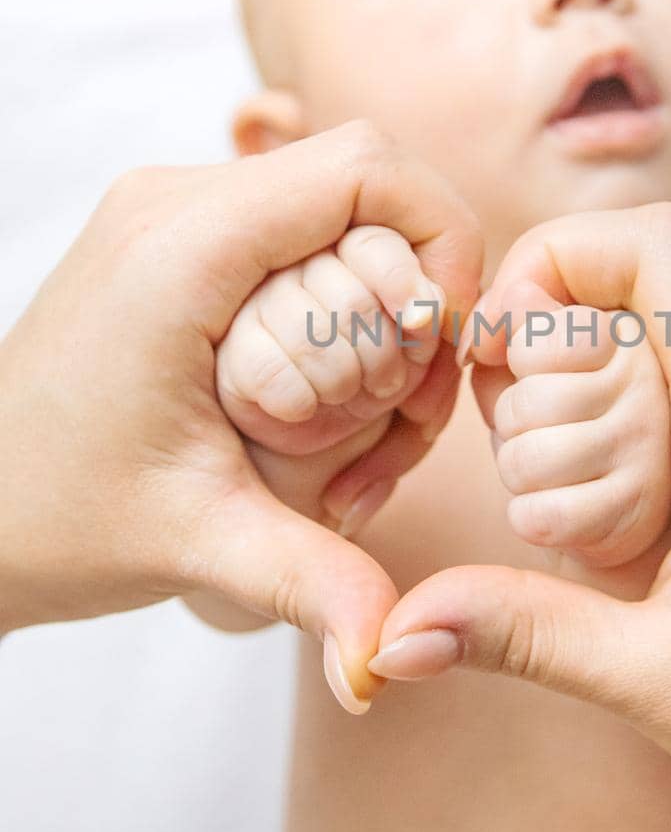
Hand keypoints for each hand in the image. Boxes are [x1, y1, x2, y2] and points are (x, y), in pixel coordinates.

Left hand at [0, 121, 481, 710]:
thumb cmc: (61, 516)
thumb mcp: (200, 544)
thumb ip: (312, 583)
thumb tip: (388, 664)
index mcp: (182, 248)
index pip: (365, 167)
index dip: (445, 237)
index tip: (448, 341)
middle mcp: (175, 201)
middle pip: (367, 181)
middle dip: (425, 279)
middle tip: (417, 400)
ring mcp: (172, 210)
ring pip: (339, 202)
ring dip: (387, 292)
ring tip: (376, 411)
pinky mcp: (176, 235)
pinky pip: (298, 226)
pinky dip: (344, 290)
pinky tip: (333, 386)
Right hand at [217, 224, 445, 455]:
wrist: (317, 433)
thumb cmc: (375, 382)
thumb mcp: (420, 353)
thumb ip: (434, 324)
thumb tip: (428, 312)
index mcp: (347, 251)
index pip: (377, 244)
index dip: (406, 285)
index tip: (419, 324)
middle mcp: (296, 268)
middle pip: (352, 301)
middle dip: (383, 356)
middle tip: (385, 382)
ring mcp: (256, 306)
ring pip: (313, 337)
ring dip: (345, 383)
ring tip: (346, 394)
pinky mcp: (231, 353)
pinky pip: (272, 372)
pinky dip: (302, 402)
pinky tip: (306, 406)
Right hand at [369, 204, 670, 831]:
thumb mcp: (653, 681)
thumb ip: (518, 632)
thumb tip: (390, 636)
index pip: (659, 246)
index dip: (555, 259)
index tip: (493, 347)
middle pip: (655, 277)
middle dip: (558, 327)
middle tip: (508, 430)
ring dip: (597, 370)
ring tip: (557, 479)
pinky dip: (639, 405)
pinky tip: (616, 505)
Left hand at [472, 278, 670, 570]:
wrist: (622, 506)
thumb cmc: (567, 420)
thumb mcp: (536, 359)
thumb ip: (510, 325)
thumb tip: (487, 332)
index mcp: (625, 334)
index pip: (534, 338)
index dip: (515, 360)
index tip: (533, 369)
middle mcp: (648, 387)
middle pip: (523, 404)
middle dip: (511, 425)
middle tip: (544, 430)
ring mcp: (646, 451)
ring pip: (525, 461)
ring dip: (518, 472)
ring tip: (550, 467)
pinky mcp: (635, 513)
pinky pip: (541, 517)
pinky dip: (529, 517)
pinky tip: (557, 505)